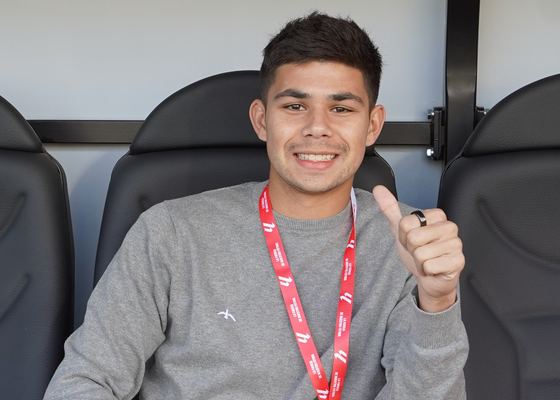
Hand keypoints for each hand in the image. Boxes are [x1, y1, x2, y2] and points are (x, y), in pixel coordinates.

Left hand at [372, 185, 464, 312]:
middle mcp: (449, 227)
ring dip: (419, 262)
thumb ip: (390, 208)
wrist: (430, 277)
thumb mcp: (401, 230)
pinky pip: (429, 266)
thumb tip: (378, 189)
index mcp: (437, 215)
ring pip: (421, 253)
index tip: (412, 241)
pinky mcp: (458, 261)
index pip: (406, 223)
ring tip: (427, 260)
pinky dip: (427, 271)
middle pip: (413, 237)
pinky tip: (434, 269)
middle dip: (412, 250)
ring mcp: (456, 244)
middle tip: (420, 252)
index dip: (404, 236)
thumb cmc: (419, 252)